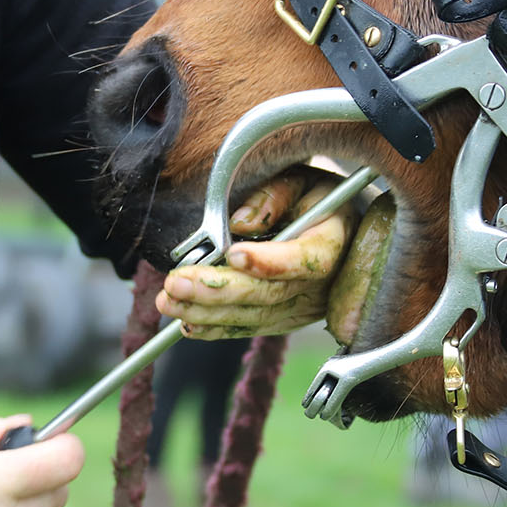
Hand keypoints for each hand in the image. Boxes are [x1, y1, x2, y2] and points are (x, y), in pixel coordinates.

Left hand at [156, 166, 356, 339]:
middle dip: (218, 290)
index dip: (270, 262)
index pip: (306, 259)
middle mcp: (323, 282)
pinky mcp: (288, 319)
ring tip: (169, 302)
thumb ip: (275, 196)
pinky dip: (218, 328)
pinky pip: (252, 326)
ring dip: (208, 312)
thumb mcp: (302, 179)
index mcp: (332, 240)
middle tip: (176, 283)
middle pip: (270, 294)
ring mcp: (307, 306)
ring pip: (256, 316)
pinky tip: (188, 323)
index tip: (233, 254)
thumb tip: (240, 223)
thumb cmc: (315, 196)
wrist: (337, 225)